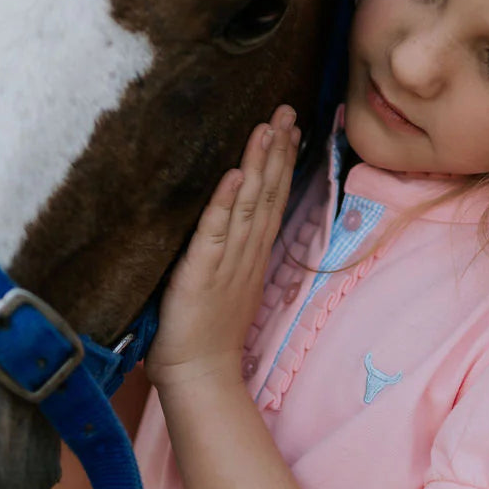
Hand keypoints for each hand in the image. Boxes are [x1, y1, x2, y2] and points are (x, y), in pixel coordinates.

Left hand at [146, 105, 300, 390]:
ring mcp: (227, 263)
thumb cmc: (204, 338)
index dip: (280, 163)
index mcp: (251, 257)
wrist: (199, 378)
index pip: (271, 201)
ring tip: (268, 128)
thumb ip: (226, 256)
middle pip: (268, 194)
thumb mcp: (223, 287)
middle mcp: (245, 254)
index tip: (289, 128)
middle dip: (277, 150)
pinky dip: (225, 202)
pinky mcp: (201, 273)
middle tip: (286, 110)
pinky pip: (216, 232)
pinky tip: (234, 174)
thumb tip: (226, 229)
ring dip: (259, 165)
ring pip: (249, 205)